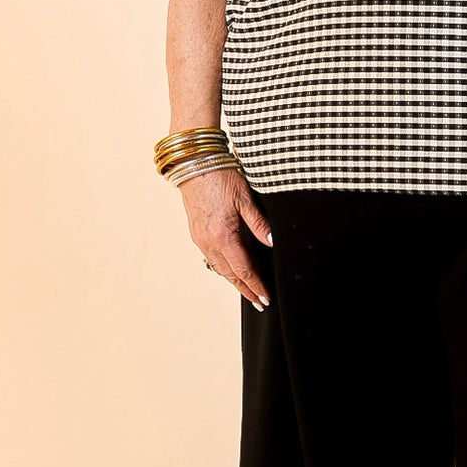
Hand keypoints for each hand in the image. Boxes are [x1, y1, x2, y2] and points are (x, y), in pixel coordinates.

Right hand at [179, 165, 272, 309]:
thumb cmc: (220, 176)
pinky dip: (223, 269)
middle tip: (259, 303)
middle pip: (230, 274)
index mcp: (223, 235)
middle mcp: (209, 241)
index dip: (256, 285)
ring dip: (234, 282)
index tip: (266, 297)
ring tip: (247, 291)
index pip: (244, 269)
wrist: (193, 164)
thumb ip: (259, 224)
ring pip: (220, 268)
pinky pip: (211, 258)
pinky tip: (230, 271)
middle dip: (246, 289)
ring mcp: (200, 239)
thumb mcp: (245, 198)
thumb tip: (273, 243)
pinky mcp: (196, 233)